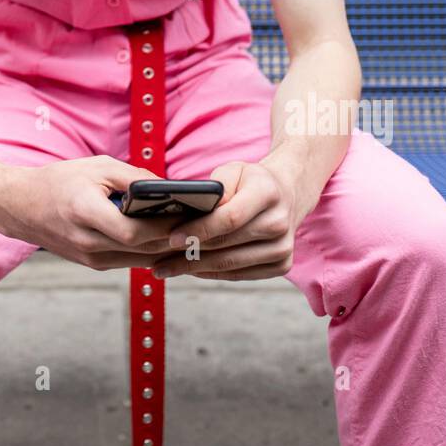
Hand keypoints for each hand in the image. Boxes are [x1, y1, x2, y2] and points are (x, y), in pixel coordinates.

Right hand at [0, 157, 188, 271]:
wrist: (18, 206)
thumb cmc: (58, 180)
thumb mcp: (97, 167)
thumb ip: (134, 177)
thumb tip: (170, 189)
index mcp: (85, 214)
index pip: (135, 232)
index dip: (165, 228)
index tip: (191, 216)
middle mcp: (87, 243)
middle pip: (142, 250)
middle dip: (174, 239)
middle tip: (203, 226)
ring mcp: (88, 258)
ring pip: (139, 260)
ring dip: (165, 248)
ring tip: (192, 232)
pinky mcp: (92, 263)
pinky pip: (129, 260)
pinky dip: (149, 250)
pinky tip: (167, 238)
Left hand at [149, 159, 299, 281]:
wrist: (286, 194)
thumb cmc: (250, 181)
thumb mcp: (233, 171)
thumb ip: (215, 188)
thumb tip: (193, 211)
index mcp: (268, 193)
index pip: (230, 217)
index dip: (199, 229)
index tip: (171, 238)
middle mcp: (280, 223)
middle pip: (227, 245)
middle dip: (188, 255)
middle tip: (158, 262)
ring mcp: (283, 248)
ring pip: (231, 264)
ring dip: (195, 269)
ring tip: (166, 268)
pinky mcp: (282, 265)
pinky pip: (240, 274)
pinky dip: (212, 273)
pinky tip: (190, 270)